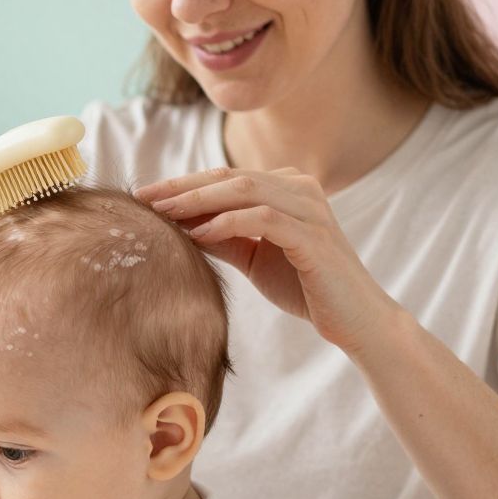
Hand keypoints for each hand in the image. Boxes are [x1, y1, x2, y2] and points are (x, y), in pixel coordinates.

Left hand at [135, 167, 399, 355]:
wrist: (354, 322)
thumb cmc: (304, 287)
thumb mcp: (254, 257)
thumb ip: (223, 236)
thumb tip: (178, 224)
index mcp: (288, 186)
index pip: (226, 177)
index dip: (183, 184)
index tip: (144, 196)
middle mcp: (301, 188)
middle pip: (230, 177)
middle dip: (182, 187)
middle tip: (143, 199)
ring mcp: (310, 208)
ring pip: (244, 190)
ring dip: (198, 201)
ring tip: (163, 216)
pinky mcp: (314, 235)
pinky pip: (263, 219)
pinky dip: (226, 223)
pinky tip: (198, 236)